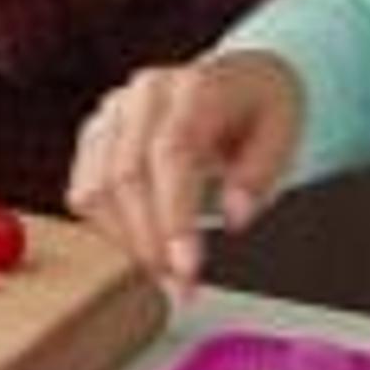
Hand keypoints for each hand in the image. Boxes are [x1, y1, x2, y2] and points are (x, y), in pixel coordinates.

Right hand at [65, 50, 303, 296]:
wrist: (239, 82)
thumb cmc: (260, 110)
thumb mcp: (284, 133)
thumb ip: (260, 174)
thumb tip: (234, 216)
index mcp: (194, 87)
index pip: (170, 154)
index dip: (173, 218)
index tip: (187, 269)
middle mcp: (144, 94)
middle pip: (125, 176)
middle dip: (150, 243)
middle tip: (180, 287)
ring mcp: (113, 112)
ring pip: (95, 188)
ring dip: (127, 241)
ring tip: (165, 271)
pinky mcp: (95, 134)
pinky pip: (85, 191)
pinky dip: (109, 227)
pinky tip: (144, 243)